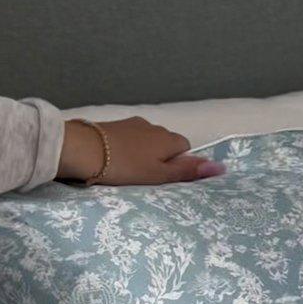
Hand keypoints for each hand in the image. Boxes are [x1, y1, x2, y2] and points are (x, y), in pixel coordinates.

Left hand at [57, 117, 225, 184]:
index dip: (178, 164)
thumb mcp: (157, 175)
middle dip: (160, 158)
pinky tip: (114, 160)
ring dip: (142, 153)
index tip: (165, 179)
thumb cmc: (123, 166)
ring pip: (146, 141)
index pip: (185, 148)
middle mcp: (153, 126)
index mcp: (167, 138)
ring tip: (129, 171)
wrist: (81, 149)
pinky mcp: (112, 126)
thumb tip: (221, 167)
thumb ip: (187, 171)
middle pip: (165, 143)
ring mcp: (131, 124)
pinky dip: (126, 149)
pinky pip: (128, 139)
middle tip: (147, 179)